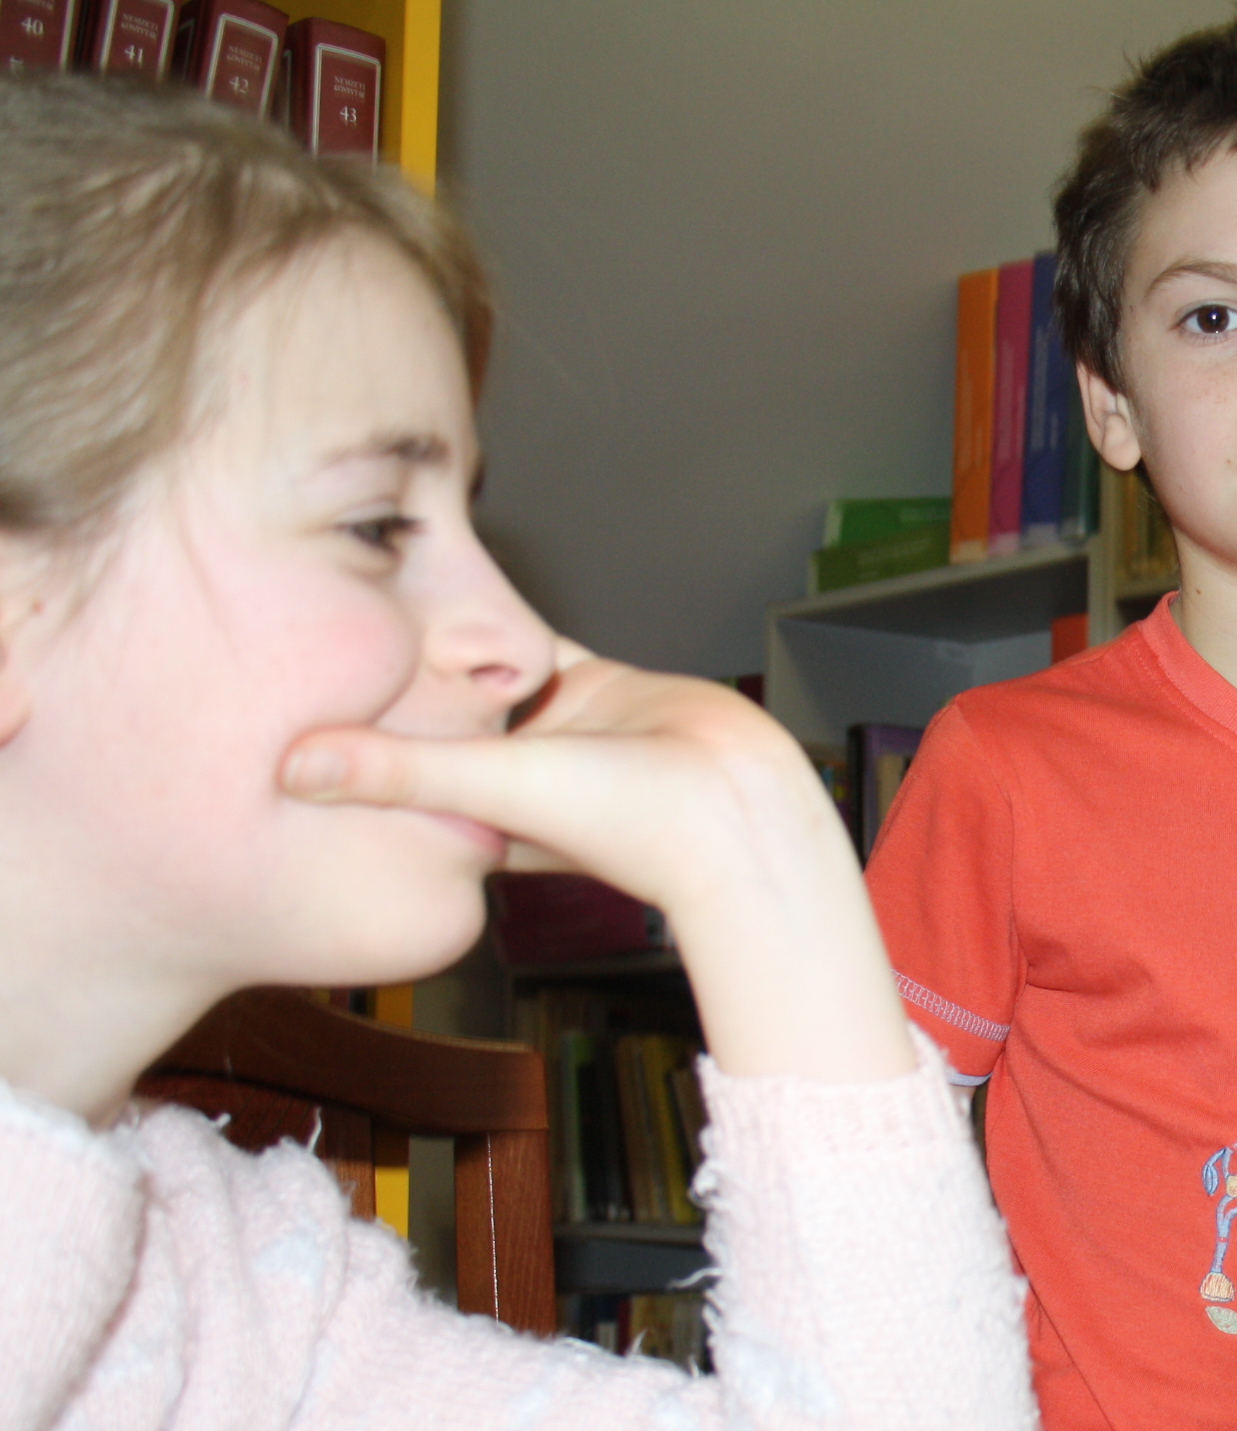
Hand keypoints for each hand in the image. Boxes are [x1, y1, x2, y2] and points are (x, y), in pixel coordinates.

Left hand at [284, 640, 912, 1080]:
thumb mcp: (496, 789)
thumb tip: (289, 770)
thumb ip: (399, 772)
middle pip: (438, 727)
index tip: (282, 711)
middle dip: (392, 694)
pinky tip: (471, 591)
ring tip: (377, 600)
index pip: (398, 780)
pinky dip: (512, 632)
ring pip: (488, 683)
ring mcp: (561, 734)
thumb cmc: (633, 823)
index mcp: (482, 818)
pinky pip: (542, 652)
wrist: (744, 808)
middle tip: (313, 639)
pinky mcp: (603, 690)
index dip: (349, 751)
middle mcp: (517, 778)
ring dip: (452, 653)